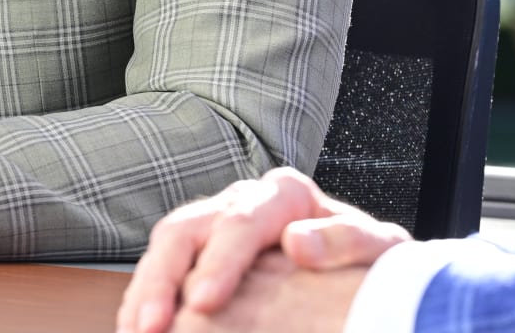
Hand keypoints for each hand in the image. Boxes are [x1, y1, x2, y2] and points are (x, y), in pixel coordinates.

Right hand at [117, 167, 408, 332]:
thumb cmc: (371, 264)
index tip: (204, 302)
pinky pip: (160, 271)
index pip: (240, 222)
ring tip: (134, 332)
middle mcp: (240, 202)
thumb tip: (299, 244)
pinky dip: (142, 300)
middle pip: (184, 231)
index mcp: (284, 195)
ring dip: (142, 293)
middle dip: (162, 280)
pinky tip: (134, 329)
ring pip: (164, 249)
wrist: (361, 269)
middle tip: (151, 327)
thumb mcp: (380, 251)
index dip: (218, 263)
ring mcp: (215, 225)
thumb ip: (349, 242)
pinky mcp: (200, 254)